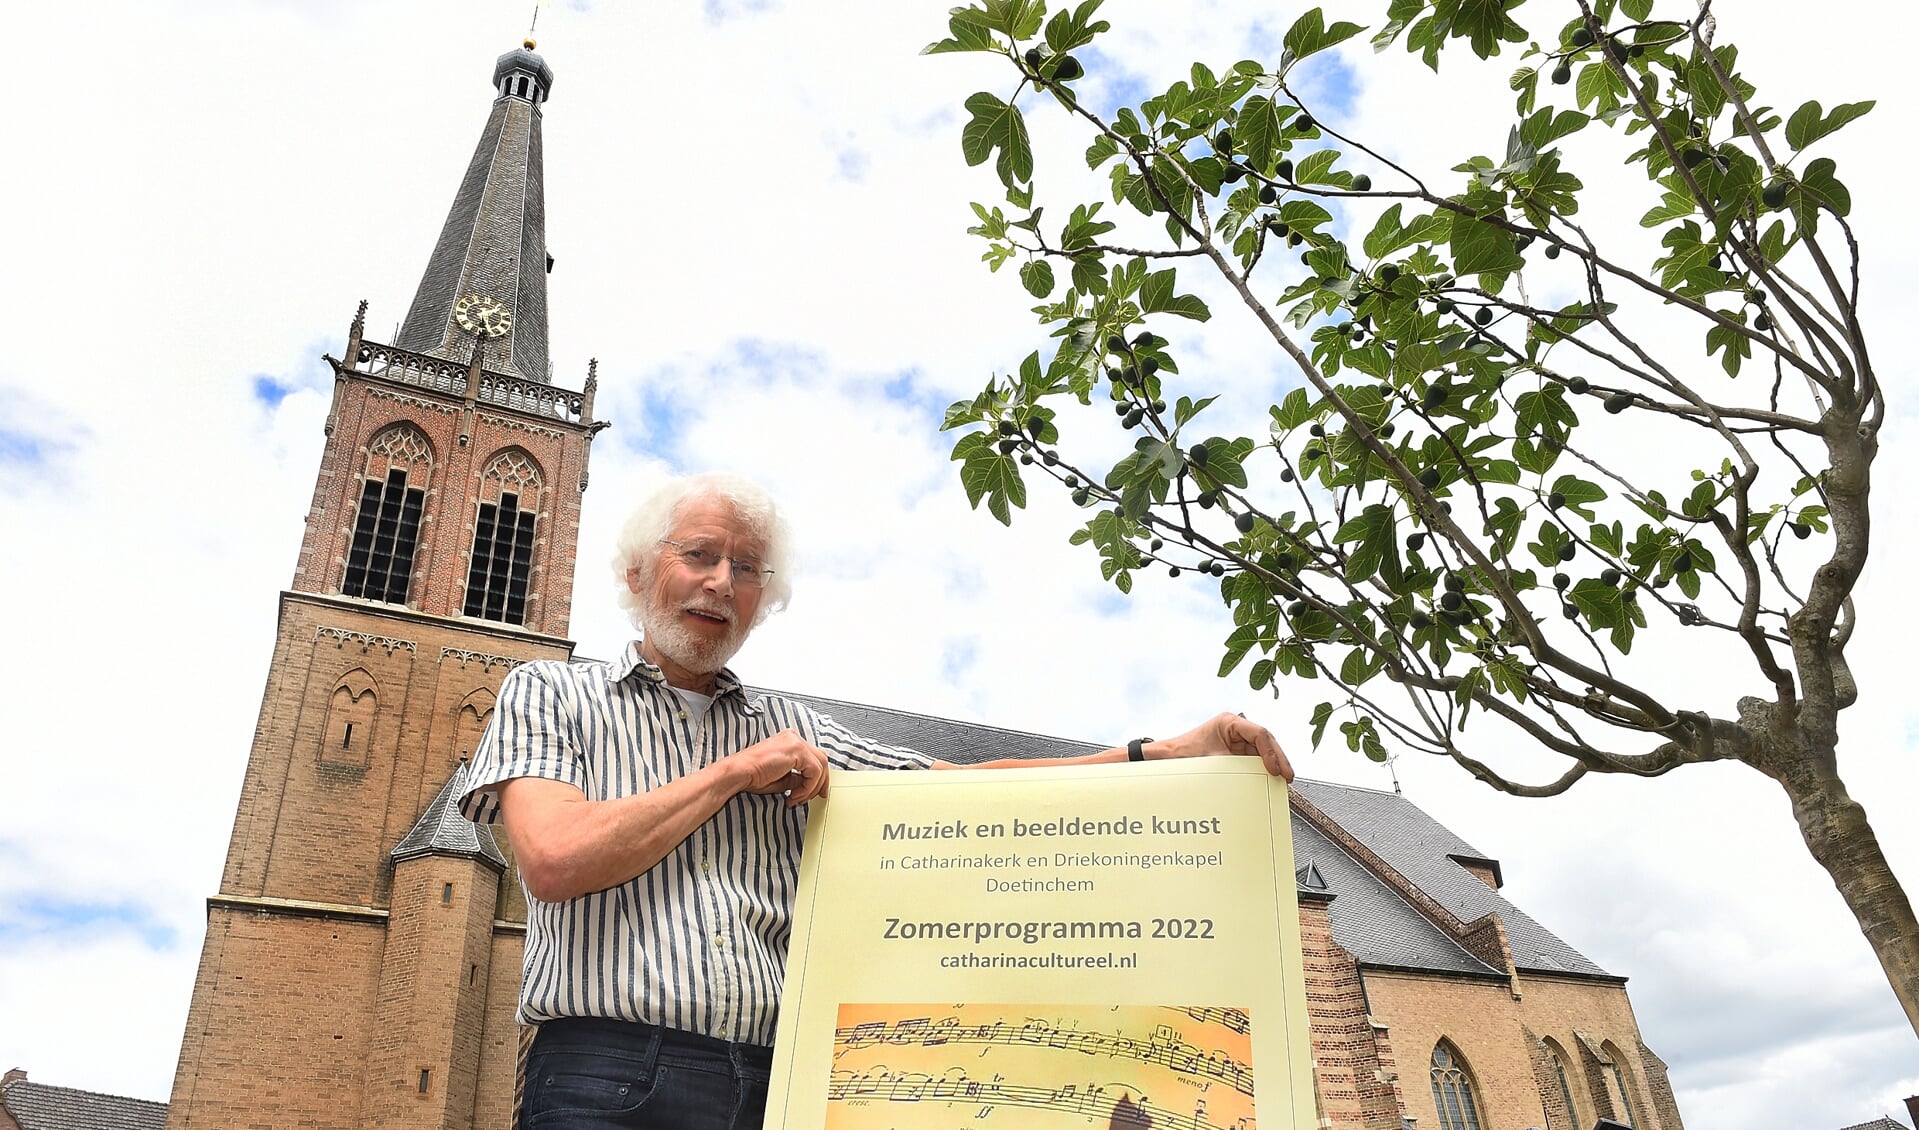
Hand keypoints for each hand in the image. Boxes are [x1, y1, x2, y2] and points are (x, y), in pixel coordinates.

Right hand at [726, 729, 830, 806]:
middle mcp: (794, 738)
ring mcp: (796, 742)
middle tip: (817, 797)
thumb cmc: (753, 776)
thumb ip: (798, 778)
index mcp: (790, 741)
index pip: (814, 757)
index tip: (818, 791)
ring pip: (820, 766)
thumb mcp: (783, 778)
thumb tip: (810, 785)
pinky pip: (814, 771)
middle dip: (821, 782)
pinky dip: (808, 787)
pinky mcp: (797, 750)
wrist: (740, 773)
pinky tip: (794, 794)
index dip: (819, 777)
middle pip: (821, 759)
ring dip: (811, 787)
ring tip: (797, 798)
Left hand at [1152, 713, 1293, 780]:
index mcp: (1229, 722)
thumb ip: (1230, 768)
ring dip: (1273, 764)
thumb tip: (1248, 779)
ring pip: (1264, 751)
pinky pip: (1256, 760)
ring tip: (1282, 780)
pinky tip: (1270, 779)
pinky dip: (1264, 769)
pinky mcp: (1236, 753)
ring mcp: (1237, 741)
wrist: (1167, 759)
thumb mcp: (1209, 760)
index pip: (1260, 734)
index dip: (1271, 751)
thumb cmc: (1182, 753)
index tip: (1274, 768)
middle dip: (1278, 759)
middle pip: (1266, 742)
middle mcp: (1236, 729)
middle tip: (1286, 776)